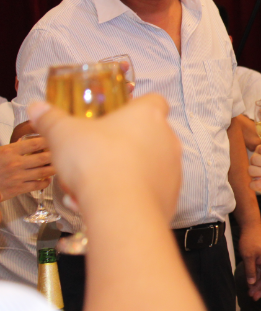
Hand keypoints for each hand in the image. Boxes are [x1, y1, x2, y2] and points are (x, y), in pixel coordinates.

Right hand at [0, 136, 54, 200]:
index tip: (57, 137)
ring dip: (54, 167)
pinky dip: (46, 181)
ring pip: (44, 171)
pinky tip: (47, 178)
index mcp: (9, 151)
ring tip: (60, 164)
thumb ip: (14, 146)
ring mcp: (18, 177)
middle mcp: (15, 164)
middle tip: (64, 151)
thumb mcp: (0, 151)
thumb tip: (28, 137)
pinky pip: (38, 185)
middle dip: (56, 154)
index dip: (49, 139)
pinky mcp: (18, 189)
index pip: (35, 143)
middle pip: (44, 157)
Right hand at [26, 95, 179, 217]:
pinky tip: (113, 198)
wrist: (121, 209)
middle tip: (100, 152)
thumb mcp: (63, 135)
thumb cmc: (96, 162)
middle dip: (127, 142)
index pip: (154, 101)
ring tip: (102, 180)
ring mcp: (173, 167)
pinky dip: (136, 192)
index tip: (116, 116)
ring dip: (131, 169)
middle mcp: (168, 139)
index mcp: (149, 116)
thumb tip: (38, 109)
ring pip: (152, 163)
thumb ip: (51, 119)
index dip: (136, 107)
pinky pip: (153, 189)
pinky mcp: (172, 194)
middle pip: (150, 134)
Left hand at [238, 225, 260, 299]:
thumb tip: (252, 283)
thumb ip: (250, 270)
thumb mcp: (249, 256)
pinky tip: (249, 284)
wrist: (250, 227)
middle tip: (254, 298)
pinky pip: (256, 271)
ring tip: (250, 294)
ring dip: (256, 285)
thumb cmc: (250, 240)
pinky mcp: (257, 258)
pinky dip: (253, 278)